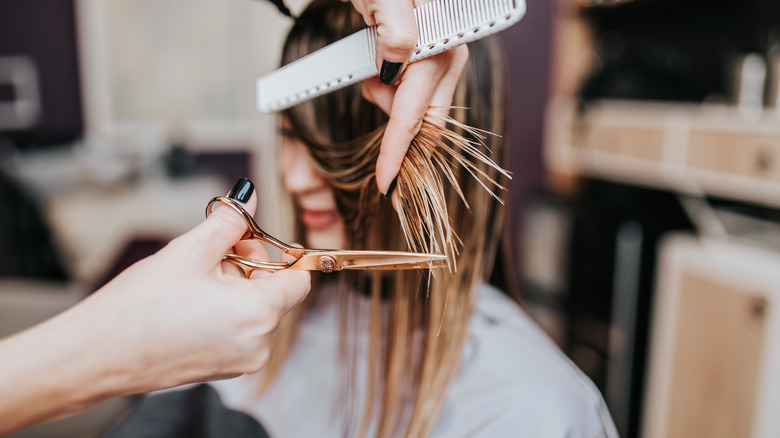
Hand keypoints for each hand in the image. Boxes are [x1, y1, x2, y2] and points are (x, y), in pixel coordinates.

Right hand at [0, 179, 309, 433]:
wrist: (95, 356)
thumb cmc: (139, 308)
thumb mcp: (190, 251)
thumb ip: (229, 221)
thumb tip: (249, 196)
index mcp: (260, 315)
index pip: (299, 280)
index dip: (280, 253)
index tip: (254, 240)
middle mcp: (259, 345)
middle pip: (275, 292)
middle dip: (249, 265)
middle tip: (214, 250)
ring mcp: (241, 361)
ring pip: (256, 310)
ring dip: (235, 286)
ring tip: (194, 278)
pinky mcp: (222, 369)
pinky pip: (239, 329)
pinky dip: (226, 309)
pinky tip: (191, 301)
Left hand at [350, 0, 468, 195]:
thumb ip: (394, 31)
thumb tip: (394, 66)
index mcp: (441, 48)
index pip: (416, 115)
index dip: (398, 153)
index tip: (386, 185)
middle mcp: (448, 56)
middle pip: (427, 123)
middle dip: (400, 142)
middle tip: (381, 163)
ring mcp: (442, 58)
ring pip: (418, 108)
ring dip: (389, 107)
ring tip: (370, 77)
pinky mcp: (431, 57)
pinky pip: (415, 93)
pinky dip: (392, 94)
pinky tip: (379, 75)